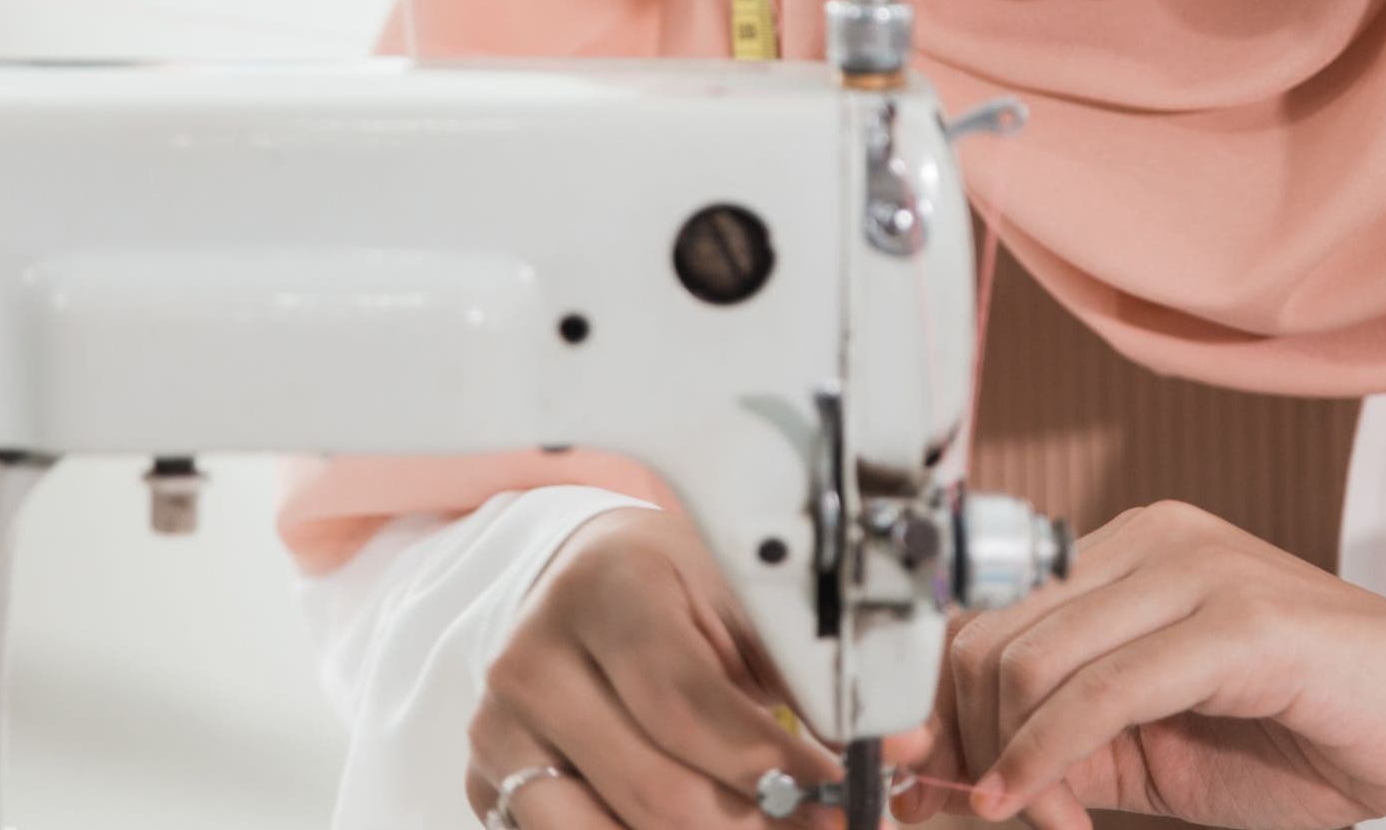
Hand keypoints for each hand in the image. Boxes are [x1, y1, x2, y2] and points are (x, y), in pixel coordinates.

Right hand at [467, 506, 861, 828]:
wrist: (579, 580)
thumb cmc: (676, 592)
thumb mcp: (741, 606)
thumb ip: (812, 678)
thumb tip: (899, 750)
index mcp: (606, 591)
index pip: (691, 708)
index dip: (777, 769)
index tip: (846, 805)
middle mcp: (533, 660)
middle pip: (657, 792)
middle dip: (759, 829)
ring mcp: (498, 730)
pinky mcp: (486, 784)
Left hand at [900, 501, 1385, 828]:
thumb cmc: (1313, 737)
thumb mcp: (1153, 745)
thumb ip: (1060, 745)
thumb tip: (948, 778)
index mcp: (1126, 552)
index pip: (978, 614)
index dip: (937, 709)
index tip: (931, 784)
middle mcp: (1151, 539)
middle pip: (984, 635)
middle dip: (964, 742)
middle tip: (990, 815)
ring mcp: (1196, 570)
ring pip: (1029, 658)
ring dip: (1011, 763)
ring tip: (1042, 820)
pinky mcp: (1238, 622)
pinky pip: (1098, 690)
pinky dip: (1045, 755)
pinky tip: (1034, 805)